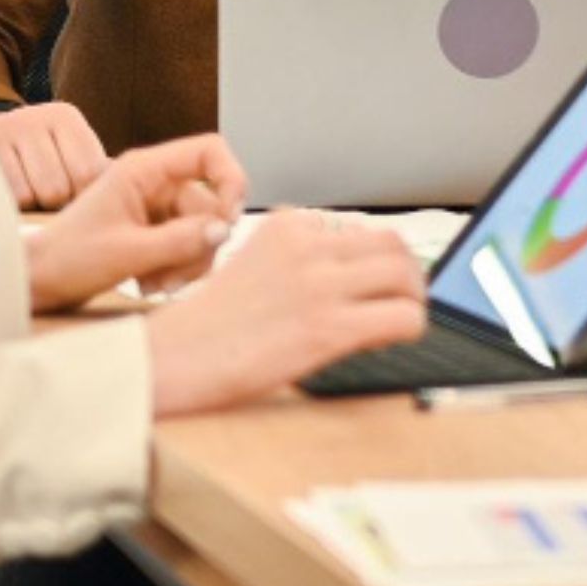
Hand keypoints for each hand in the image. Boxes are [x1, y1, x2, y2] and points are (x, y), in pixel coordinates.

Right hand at [0, 101, 109, 208]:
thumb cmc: (36, 160)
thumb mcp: (67, 154)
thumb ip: (96, 171)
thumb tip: (138, 192)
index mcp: (64, 116)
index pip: (90, 172)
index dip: (84, 196)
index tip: (75, 196)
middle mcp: (32, 116)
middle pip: (59, 189)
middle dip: (55, 204)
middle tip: (45, 196)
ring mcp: (0, 132)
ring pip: (32, 197)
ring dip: (31, 207)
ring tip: (26, 193)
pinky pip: (5, 199)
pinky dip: (10, 207)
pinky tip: (5, 195)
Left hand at [24, 134, 249, 313]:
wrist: (36, 283)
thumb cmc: (66, 260)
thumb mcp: (125, 252)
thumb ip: (179, 241)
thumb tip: (225, 230)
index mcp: (144, 170)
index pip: (209, 152)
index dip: (230, 179)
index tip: (229, 217)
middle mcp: (155, 183)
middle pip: (210, 203)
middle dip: (202, 243)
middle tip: (178, 275)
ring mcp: (156, 209)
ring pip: (203, 230)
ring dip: (189, 262)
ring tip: (156, 284)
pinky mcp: (156, 232)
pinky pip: (188, 246)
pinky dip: (178, 268)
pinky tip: (150, 282)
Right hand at [144, 210, 426, 417]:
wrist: (172, 359)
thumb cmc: (208, 326)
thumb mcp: (255, 267)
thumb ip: (300, 262)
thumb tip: (355, 279)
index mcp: (288, 226)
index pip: (358, 230)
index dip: (374, 260)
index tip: (374, 283)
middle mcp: (308, 247)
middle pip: (392, 243)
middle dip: (407, 271)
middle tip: (406, 296)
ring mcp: (320, 284)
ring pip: (404, 274)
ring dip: (414, 296)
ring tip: (404, 317)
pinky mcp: (329, 326)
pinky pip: (403, 316)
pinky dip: (412, 326)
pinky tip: (394, 340)